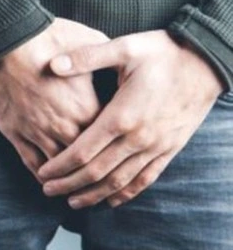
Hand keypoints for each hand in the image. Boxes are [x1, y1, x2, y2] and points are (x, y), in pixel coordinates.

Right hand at [0, 18, 109, 182]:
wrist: (9, 42)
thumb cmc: (50, 38)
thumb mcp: (89, 41)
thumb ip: (106, 57)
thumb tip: (121, 56)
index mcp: (87, 108)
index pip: (107, 138)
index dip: (113, 146)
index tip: (118, 151)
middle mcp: (65, 126)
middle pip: (85, 160)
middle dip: (94, 171)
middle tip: (101, 181)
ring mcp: (38, 132)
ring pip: (58, 167)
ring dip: (68, 179)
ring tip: (75, 188)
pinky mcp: (16, 133)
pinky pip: (31, 162)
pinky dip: (41, 174)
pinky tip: (47, 179)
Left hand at [37, 30, 225, 208]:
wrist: (208, 62)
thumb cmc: (164, 52)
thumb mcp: (125, 47)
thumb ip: (87, 57)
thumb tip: (52, 64)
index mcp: (122, 115)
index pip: (83, 151)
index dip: (60, 165)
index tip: (42, 173)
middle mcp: (138, 137)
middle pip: (97, 172)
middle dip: (69, 184)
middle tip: (48, 191)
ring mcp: (156, 146)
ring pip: (120, 182)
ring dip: (94, 194)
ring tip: (72, 201)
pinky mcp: (170, 149)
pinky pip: (145, 179)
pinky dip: (126, 193)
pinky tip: (111, 200)